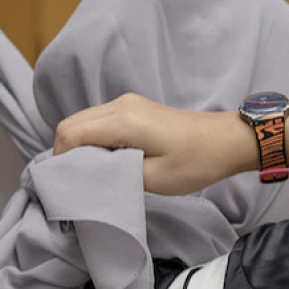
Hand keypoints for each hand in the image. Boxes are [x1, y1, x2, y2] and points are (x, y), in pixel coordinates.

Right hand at [53, 93, 258, 194]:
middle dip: (67, 154)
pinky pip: (101, 121)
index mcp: (122, 120)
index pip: (69, 133)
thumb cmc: (196, 161)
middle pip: (71, 124)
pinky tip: (109, 160)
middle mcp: (120, 105)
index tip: (72, 185)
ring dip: (81, 147)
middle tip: (80, 182)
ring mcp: (128, 103)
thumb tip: (88, 174)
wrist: (227, 140)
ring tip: (95, 174)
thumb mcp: (153, 178)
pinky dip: (95, 140)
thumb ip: (114, 175)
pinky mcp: (135, 108)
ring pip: (85, 121)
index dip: (62, 160)